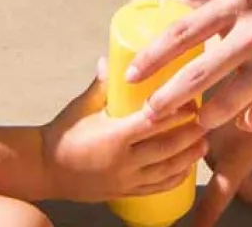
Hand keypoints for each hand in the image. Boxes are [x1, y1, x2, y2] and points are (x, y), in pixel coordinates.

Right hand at [39, 69, 208, 202]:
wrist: (45, 169)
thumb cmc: (63, 134)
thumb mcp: (82, 106)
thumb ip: (101, 84)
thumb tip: (111, 58)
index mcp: (113, 137)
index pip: (153, 124)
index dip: (176, 114)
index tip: (192, 103)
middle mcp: (123, 162)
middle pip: (167, 148)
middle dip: (190, 135)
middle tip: (206, 120)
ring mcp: (126, 180)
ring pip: (166, 170)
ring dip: (188, 157)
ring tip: (203, 142)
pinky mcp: (125, 192)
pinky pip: (157, 188)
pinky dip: (175, 178)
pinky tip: (186, 167)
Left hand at [129, 0, 251, 131]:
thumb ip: (208, 2)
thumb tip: (167, 2)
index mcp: (239, 5)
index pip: (185, 32)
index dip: (154, 55)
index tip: (131, 74)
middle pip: (203, 70)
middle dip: (171, 96)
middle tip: (149, 113)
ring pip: (234, 96)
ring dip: (209, 114)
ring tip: (193, 124)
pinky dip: (250, 119)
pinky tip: (240, 125)